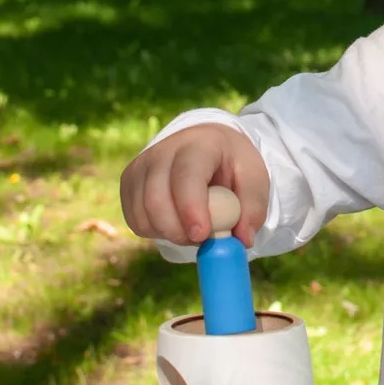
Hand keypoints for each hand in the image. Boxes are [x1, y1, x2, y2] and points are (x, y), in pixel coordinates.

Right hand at [120, 124, 269, 246]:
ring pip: (143, 214)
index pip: (186, 176)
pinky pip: (136, 221)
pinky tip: (177, 223)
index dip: (191, 208)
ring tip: (194, 227)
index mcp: (198, 145)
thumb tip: (243, 240)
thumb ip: (253, 208)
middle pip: (156, 199)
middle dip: (178, 231)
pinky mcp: (129, 183)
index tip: (202, 234)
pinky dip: (156, 232)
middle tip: (203, 240)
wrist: (206, 147)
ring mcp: (140, 166)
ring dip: (169, 234)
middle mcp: (162, 152)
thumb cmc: (232, 164)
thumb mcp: (254, 178)